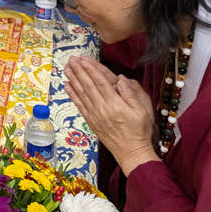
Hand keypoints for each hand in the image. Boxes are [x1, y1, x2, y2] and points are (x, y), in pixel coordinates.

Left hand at [64, 57, 157, 174]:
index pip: (101, 82)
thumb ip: (132, 93)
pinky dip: (72, 94)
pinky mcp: (91, 121)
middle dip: (79, 70)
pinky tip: (67, 85)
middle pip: (88, 85)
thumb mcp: (143, 110)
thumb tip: (121, 79)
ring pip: (81, 93)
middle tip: (71, 59)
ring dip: (73, 79)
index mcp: (116, 104)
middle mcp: (102, 108)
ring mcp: (95, 115)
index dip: (92, 69)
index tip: (84, 59)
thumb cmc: (139, 131)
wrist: (131, 152)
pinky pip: (79, 105)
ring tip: (67, 68)